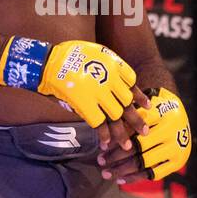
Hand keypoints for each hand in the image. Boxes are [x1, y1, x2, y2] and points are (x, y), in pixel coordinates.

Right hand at [0, 37, 150, 140]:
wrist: (49, 62)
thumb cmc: (69, 55)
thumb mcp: (95, 52)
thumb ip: (108, 65)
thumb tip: (116, 78)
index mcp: (114, 66)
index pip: (133, 85)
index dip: (140, 98)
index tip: (147, 107)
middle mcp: (110, 80)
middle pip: (128, 104)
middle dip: (136, 120)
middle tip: (145, 132)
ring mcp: (98, 93)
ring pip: (116, 117)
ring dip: (122, 133)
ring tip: (128, 146)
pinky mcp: (85, 104)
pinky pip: (99, 123)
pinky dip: (104, 134)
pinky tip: (107, 143)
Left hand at [97, 87, 191, 183]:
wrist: (184, 118)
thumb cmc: (157, 107)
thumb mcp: (146, 102)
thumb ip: (130, 113)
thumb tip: (106, 131)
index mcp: (163, 112)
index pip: (135, 129)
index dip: (117, 138)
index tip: (102, 146)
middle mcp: (172, 131)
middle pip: (138, 147)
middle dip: (116, 156)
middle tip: (100, 160)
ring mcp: (176, 148)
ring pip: (144, 163)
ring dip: (122, 170)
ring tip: (106, 173)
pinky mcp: (177, 162)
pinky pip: (153, 174)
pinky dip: (135, 178)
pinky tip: (120, 180)